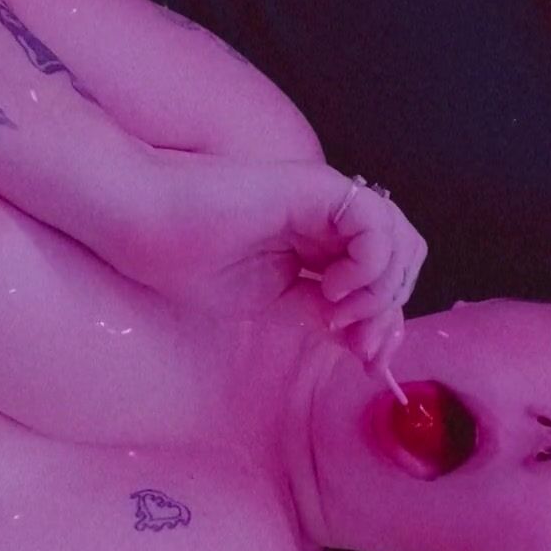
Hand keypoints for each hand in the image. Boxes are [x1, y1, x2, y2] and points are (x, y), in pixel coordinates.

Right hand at [124, 156, 426, 372]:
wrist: (147, 228)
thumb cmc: (188, 261)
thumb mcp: (272, 305)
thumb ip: (322, 317)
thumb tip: (369, 347)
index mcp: (320, 245)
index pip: (384, 280)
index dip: (387, 323)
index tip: (370, 362)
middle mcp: (332, 221)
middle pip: (404, 259)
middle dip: (390, 309)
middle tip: (358, 342)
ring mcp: (327, 202)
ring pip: (401, 239)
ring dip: (382, 288)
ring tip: (339, 310)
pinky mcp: (317, 188)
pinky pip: (376, 221)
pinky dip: (369, 262)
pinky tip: (330, 285)